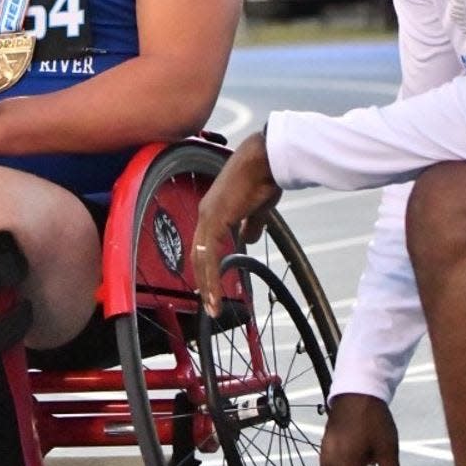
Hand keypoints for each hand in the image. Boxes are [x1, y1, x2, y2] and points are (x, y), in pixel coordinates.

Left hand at [192, 131, 281, 315]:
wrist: (266, 159)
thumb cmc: (264, 177)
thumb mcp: (258, 207)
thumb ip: (250, 224)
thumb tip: (248, 239)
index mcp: (214, 210)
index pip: (204, 245)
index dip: (207, 267)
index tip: (213, 288)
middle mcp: (206, 213)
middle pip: (198, 255)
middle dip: (204, 282)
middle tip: (210, 306)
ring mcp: (208, 215)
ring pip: (200, 258)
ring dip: (207, 285)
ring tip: (213, 306)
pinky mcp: (215, 218)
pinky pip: (208, 254)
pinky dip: (211, 276)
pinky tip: (217, 291)